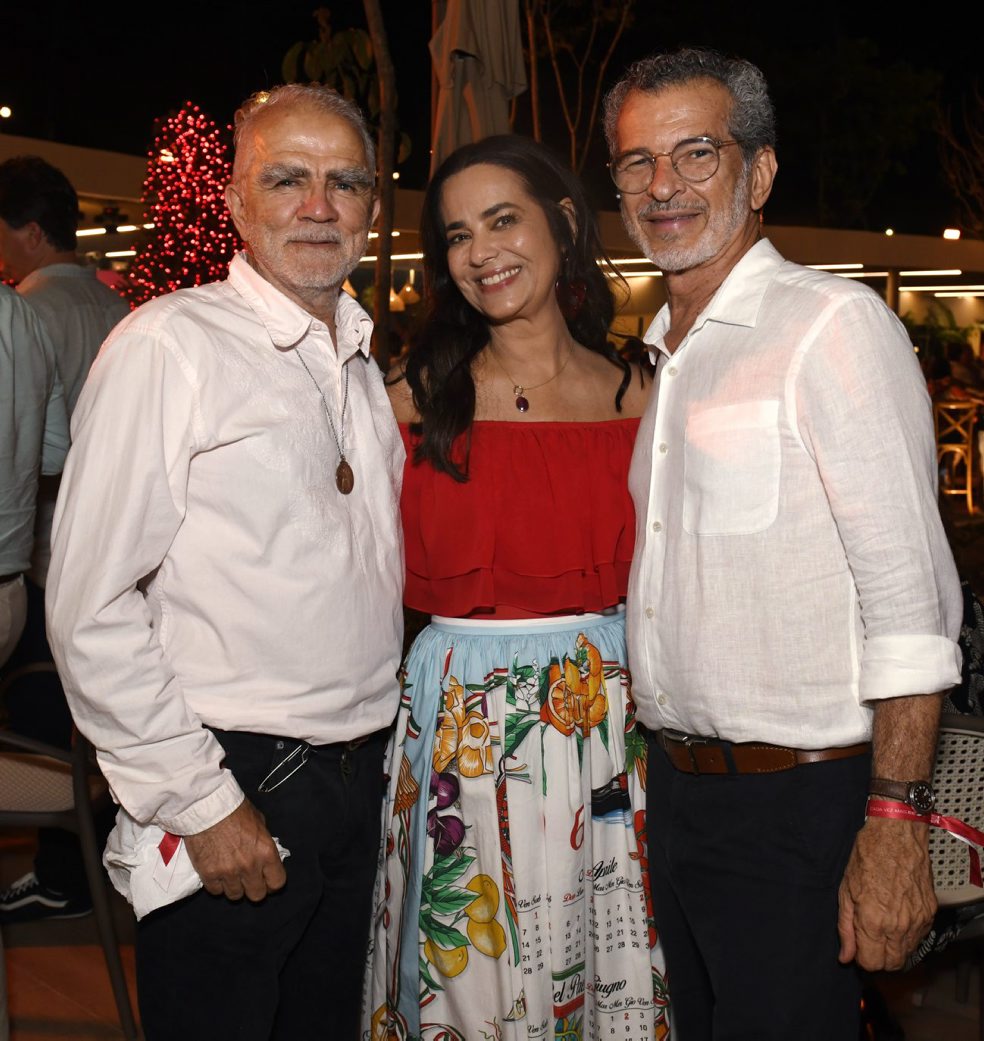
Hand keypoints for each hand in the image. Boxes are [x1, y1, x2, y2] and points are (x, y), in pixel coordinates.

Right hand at [183, 799, 286, 901]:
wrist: (206, 806)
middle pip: (257, 895)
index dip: (272, 883)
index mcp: (266, 852)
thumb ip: (263, 842)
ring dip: (234, 886)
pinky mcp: (208, 874)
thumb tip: (264, 853)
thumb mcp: (259, 822)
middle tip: (248, 879)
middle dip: (254, 888)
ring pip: (235, 896)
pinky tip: (216, 872)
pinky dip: (216, 884)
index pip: (277, 882)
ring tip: (230, 874)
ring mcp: (228, 872)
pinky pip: (216, 891)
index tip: (267, 879)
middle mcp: (249, 866)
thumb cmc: (234, 809)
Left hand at [837, 817, 935, 970]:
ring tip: (881, 924)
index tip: (856, 944)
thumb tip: (845, 956)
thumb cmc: (867, 857)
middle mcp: (899, 927)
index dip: (861, 957)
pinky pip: (918, 938)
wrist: (896, 835)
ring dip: (893, 947)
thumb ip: (845, 928)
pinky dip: (907, 935)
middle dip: (877, 956)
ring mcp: (918, 921)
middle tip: (868, 937)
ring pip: (907, 954)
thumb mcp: (845, 890)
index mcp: (874, 922)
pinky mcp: (930, 913)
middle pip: (891, 964)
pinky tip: (895, 916)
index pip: (871, 963)